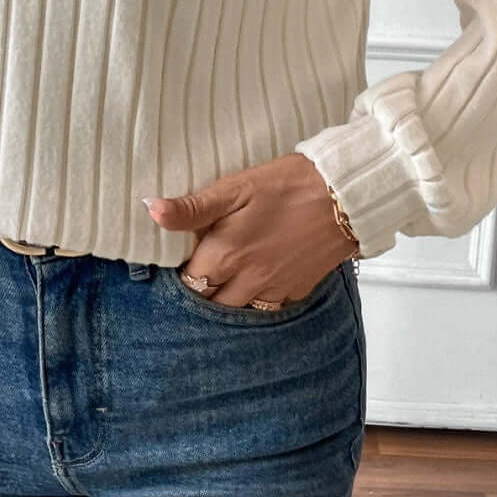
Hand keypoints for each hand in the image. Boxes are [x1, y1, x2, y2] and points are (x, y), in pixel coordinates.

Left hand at [144, 153, 354, 308]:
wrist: (345, 194)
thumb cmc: (288, 185)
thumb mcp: (234, 188)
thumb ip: (192, 207)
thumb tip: (151, 211)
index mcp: (224, 255)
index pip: (187, 281)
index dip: (181, 273)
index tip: (181, 261)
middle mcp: (246, 281)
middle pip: (210, 304)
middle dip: (202, 292)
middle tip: (201, 271)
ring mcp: (274, 289)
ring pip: (238, 311)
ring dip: (227, 300)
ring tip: (224, 280)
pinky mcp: (298, 289)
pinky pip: (269, 309)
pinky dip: (257, 301)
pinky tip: (255, 283)